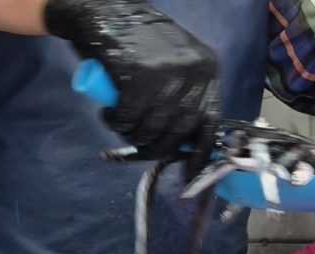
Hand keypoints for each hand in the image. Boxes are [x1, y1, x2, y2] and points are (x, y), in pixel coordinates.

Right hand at [46, 0, 219, 175]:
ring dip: (132, 135)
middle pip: (180, 131)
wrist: (104, 10)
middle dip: (157, 148)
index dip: (199, 154)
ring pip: (152, 128)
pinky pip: (128, 118)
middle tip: (140, 149)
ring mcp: (167, 73)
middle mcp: (193, 72)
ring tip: (120, 124)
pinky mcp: (138, 76)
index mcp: (207, 69)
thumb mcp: (175, 64)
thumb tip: (186, 143)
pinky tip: (108, 113)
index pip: (210, 122)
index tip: (189, 175)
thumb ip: (184, 96)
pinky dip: (115, 122)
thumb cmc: (139, 43)